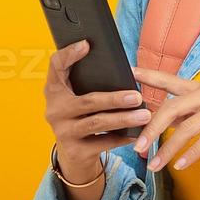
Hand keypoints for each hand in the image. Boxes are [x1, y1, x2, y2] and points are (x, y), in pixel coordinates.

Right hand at [42, 39, 149, 180]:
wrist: (74, 155)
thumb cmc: (81, 117)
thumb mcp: (77, 98)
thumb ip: (88, 82)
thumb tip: (121, 69)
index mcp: (54, 91)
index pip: (55, 66)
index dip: (69, 54)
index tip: (86, 44)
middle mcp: (54, 110)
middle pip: (87, 101)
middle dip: (114, 99)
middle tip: (137, 96)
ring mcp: (63, 132)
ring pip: (97, 123)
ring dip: (124, 119)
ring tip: (145, 115)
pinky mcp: (75, 151)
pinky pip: (104, 143)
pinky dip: (122, 137)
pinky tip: (138, 133)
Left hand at [130, 65, 199, 171]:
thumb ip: (195, 107)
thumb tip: (172, 118)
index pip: (169, 80)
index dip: (148, 76)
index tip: (128, 72)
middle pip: (170, 110)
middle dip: (150, 130)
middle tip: (136, 147)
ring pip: (186, 130)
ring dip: (167, 149)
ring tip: (154, 165)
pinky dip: (192, 154)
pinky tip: (181, 166)